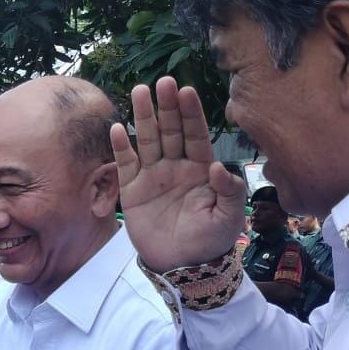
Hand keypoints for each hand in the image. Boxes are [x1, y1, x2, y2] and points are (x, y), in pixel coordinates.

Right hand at [112, 76, 244, 271]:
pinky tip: (118, 127)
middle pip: (171, 130)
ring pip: (148, 140)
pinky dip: (121, 147)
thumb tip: (219, 167)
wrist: (184, 266)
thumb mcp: (230, 216)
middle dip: (168, 106)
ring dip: (144, 116)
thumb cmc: (212, 240)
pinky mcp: (133, 190)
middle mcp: (177, 166)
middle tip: (164, 82)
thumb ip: (230, 190)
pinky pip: (126, 164)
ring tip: (141, 91)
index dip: (192, 113)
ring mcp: (154, 177)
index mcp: (202, 169)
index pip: (196, 134)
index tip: (187, 91)